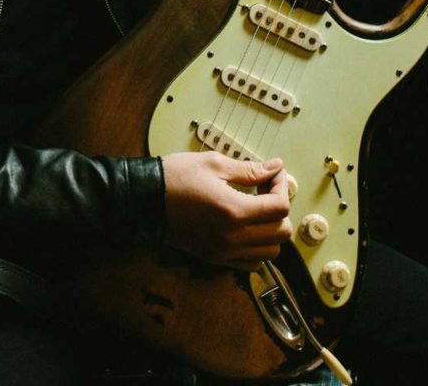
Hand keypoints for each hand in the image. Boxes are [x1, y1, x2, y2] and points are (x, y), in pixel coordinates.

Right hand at [161, 152, 292, 270]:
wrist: (145, 200)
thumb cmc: (176, 177)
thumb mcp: (213, 164)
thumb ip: (249, 170)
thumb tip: (275, 167)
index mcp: (234, 211)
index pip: (279, 207)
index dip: (282, 186)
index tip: (273, 173)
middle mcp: (232, 237)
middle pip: (281, 232)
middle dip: (280, 209)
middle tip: (266, 190)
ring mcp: (223, 251)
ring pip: (270, 252)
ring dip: (271, 230)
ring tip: (257, 209)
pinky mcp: (215, 258)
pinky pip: (251, 262)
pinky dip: (257, 247)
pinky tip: (246, 227)